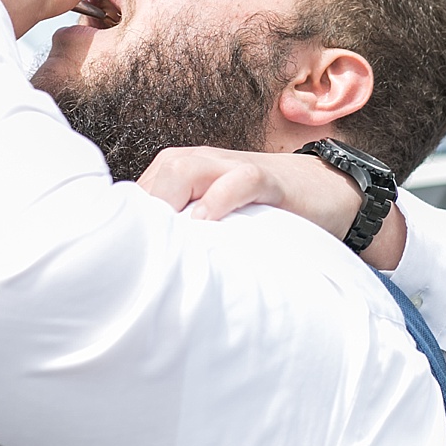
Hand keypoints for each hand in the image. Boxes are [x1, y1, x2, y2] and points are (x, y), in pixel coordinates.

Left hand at [136, 146, 407, 268]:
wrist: (327, 192)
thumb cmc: (262, 215)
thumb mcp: (218, 225)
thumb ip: (186, 238)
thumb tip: (146, 281)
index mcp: (185, 173)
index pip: (143, 189)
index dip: (129, 220)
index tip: (118, 261)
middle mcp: (203, 163)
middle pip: (158, 174)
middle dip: (142, 210)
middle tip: (136, 255)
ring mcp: (234, 167)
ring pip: (185, 168)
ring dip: (170, 200)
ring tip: (163, 240)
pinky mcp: (269, 179)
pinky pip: (239, 179)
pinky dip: (219, 199)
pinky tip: (206, 224)